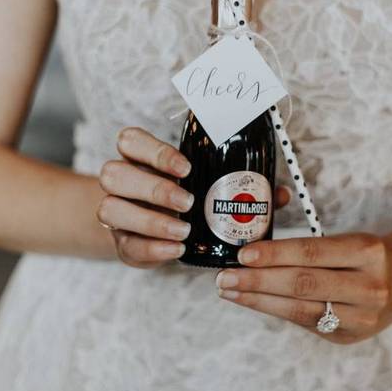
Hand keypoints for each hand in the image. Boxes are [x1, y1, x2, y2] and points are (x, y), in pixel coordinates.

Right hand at [98, 126, 290, 268]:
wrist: (151, 230)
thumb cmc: (184, 199)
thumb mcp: (205, 186)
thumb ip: (240, 187)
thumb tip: (280, 193)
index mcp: (139, 158)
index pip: (129, 140)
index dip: (154, 152)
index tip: (187, 167)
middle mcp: (121, 181)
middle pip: (114, 173)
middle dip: (152, 187)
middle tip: (187, 202)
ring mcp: (115, 213)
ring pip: (110, 209)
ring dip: (149, 220)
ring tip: (184, 231)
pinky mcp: (120, 243)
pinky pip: (125, 245)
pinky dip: (152, 248)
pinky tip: (176, 250)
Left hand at [214, 232, 391, 343]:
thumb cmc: (362, 257)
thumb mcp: (348, 240)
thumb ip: (309, 244)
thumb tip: (255, 246)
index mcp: (367, 250)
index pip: (312, 251)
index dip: (275, 254)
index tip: (244, 254)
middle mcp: (369, 285)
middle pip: (304, 283)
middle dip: (258, 280)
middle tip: (226, 276)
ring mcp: (362, 315)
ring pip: (301, 308)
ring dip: (259, 300)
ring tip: (230, 291)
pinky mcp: (350, 335)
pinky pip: (306, 322)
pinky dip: (275, 310)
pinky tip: (253, 301)